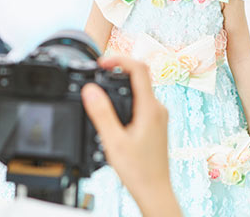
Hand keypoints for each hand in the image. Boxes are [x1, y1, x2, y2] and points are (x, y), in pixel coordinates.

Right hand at [81, 56, 181, 216]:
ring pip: (140, 89)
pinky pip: (140, 101)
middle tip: (97, 73)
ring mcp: (158, 116)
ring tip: (101, 92)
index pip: (139, 69)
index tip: (102, 62)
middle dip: (117, 70)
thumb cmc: (138, 171)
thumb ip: (101, 114)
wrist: (154, 191)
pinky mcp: (155, 124)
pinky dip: (125, 98)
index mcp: (150, 109)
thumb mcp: (113, 142)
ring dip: (121, 85)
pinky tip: (112, 112)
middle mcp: (158, 109)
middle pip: (140, 76)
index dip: (119, 59)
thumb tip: (91, 89)